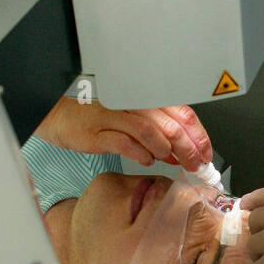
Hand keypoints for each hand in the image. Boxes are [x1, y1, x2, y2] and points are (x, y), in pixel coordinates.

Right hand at [35, 97, 212, 171]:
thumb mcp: (131, 119)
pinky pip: (124, 142)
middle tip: (195, 165)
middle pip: (170, 124)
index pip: (181, 113)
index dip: (198, 135)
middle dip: (188, 148)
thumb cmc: (95, 116)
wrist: (57, 113)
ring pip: (150, 131)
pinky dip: (140, 154)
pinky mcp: (96, 132)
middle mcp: (131, 103)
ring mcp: (113, 116)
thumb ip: (157, 133)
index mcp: (144, 98)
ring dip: (166, 150)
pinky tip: (146, 161)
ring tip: (172, 162)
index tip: (205, 153)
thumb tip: (182, 152)